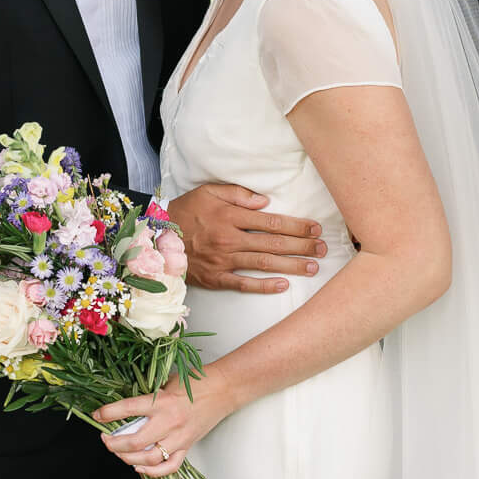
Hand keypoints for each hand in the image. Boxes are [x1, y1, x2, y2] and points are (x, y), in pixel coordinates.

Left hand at [96, 375, 234, 478]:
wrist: (223, 390)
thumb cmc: (195, 383)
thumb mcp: (166, 383)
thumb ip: (148, 396)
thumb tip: (124, 408)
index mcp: (161, 402)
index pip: (127, 409)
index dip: (108, 414)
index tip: (97, 415)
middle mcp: (169, 422)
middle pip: (134, 442)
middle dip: (114, 444)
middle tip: (106, 440)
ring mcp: (179, 437)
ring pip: (149, 458)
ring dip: (129, 459)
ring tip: (119, 453)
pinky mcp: (187, 446)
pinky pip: (169, 467)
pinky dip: (152, 471)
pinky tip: (139, 467)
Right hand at [164, 183, 322, 293]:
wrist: (155, 239)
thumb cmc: (184, 212)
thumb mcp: (208, 192)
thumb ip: (238, 194)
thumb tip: (265, 202)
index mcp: (230, 216)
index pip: (272, 222)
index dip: (296, 225)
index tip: (315, 228)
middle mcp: (230, 239)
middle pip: (274, 244)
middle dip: (302, 246)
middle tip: (323, 248)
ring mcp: (223, 261)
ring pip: (264, 264)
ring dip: (291, 266)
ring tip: (312, 267)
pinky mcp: (215, 278)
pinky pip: (243, 284)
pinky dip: (264, 286)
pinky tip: (283, 286)